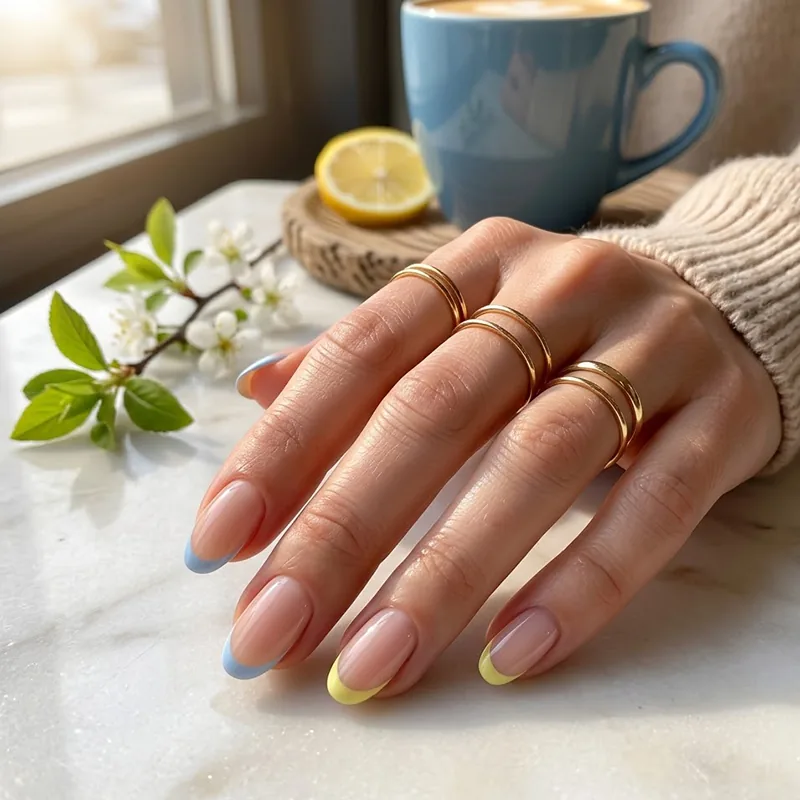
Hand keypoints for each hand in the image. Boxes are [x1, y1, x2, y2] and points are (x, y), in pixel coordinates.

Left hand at [188, 219, 780, 700]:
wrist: (723, 303)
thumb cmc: (564, 329)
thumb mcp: (464, 317)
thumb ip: (366, 354)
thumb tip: (256, 390)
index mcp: (478, 264)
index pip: (362, 350)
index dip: (283, 446)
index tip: (217, 545)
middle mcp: (557, 288)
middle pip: (435, 410)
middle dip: (342, 528)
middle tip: (271, 631)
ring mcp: (648, 345)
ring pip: (536, 460)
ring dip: (444, 573)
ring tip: (372, 665)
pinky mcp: (721, 412)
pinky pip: (653, 505)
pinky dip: (582, 583)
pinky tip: (510, 656)